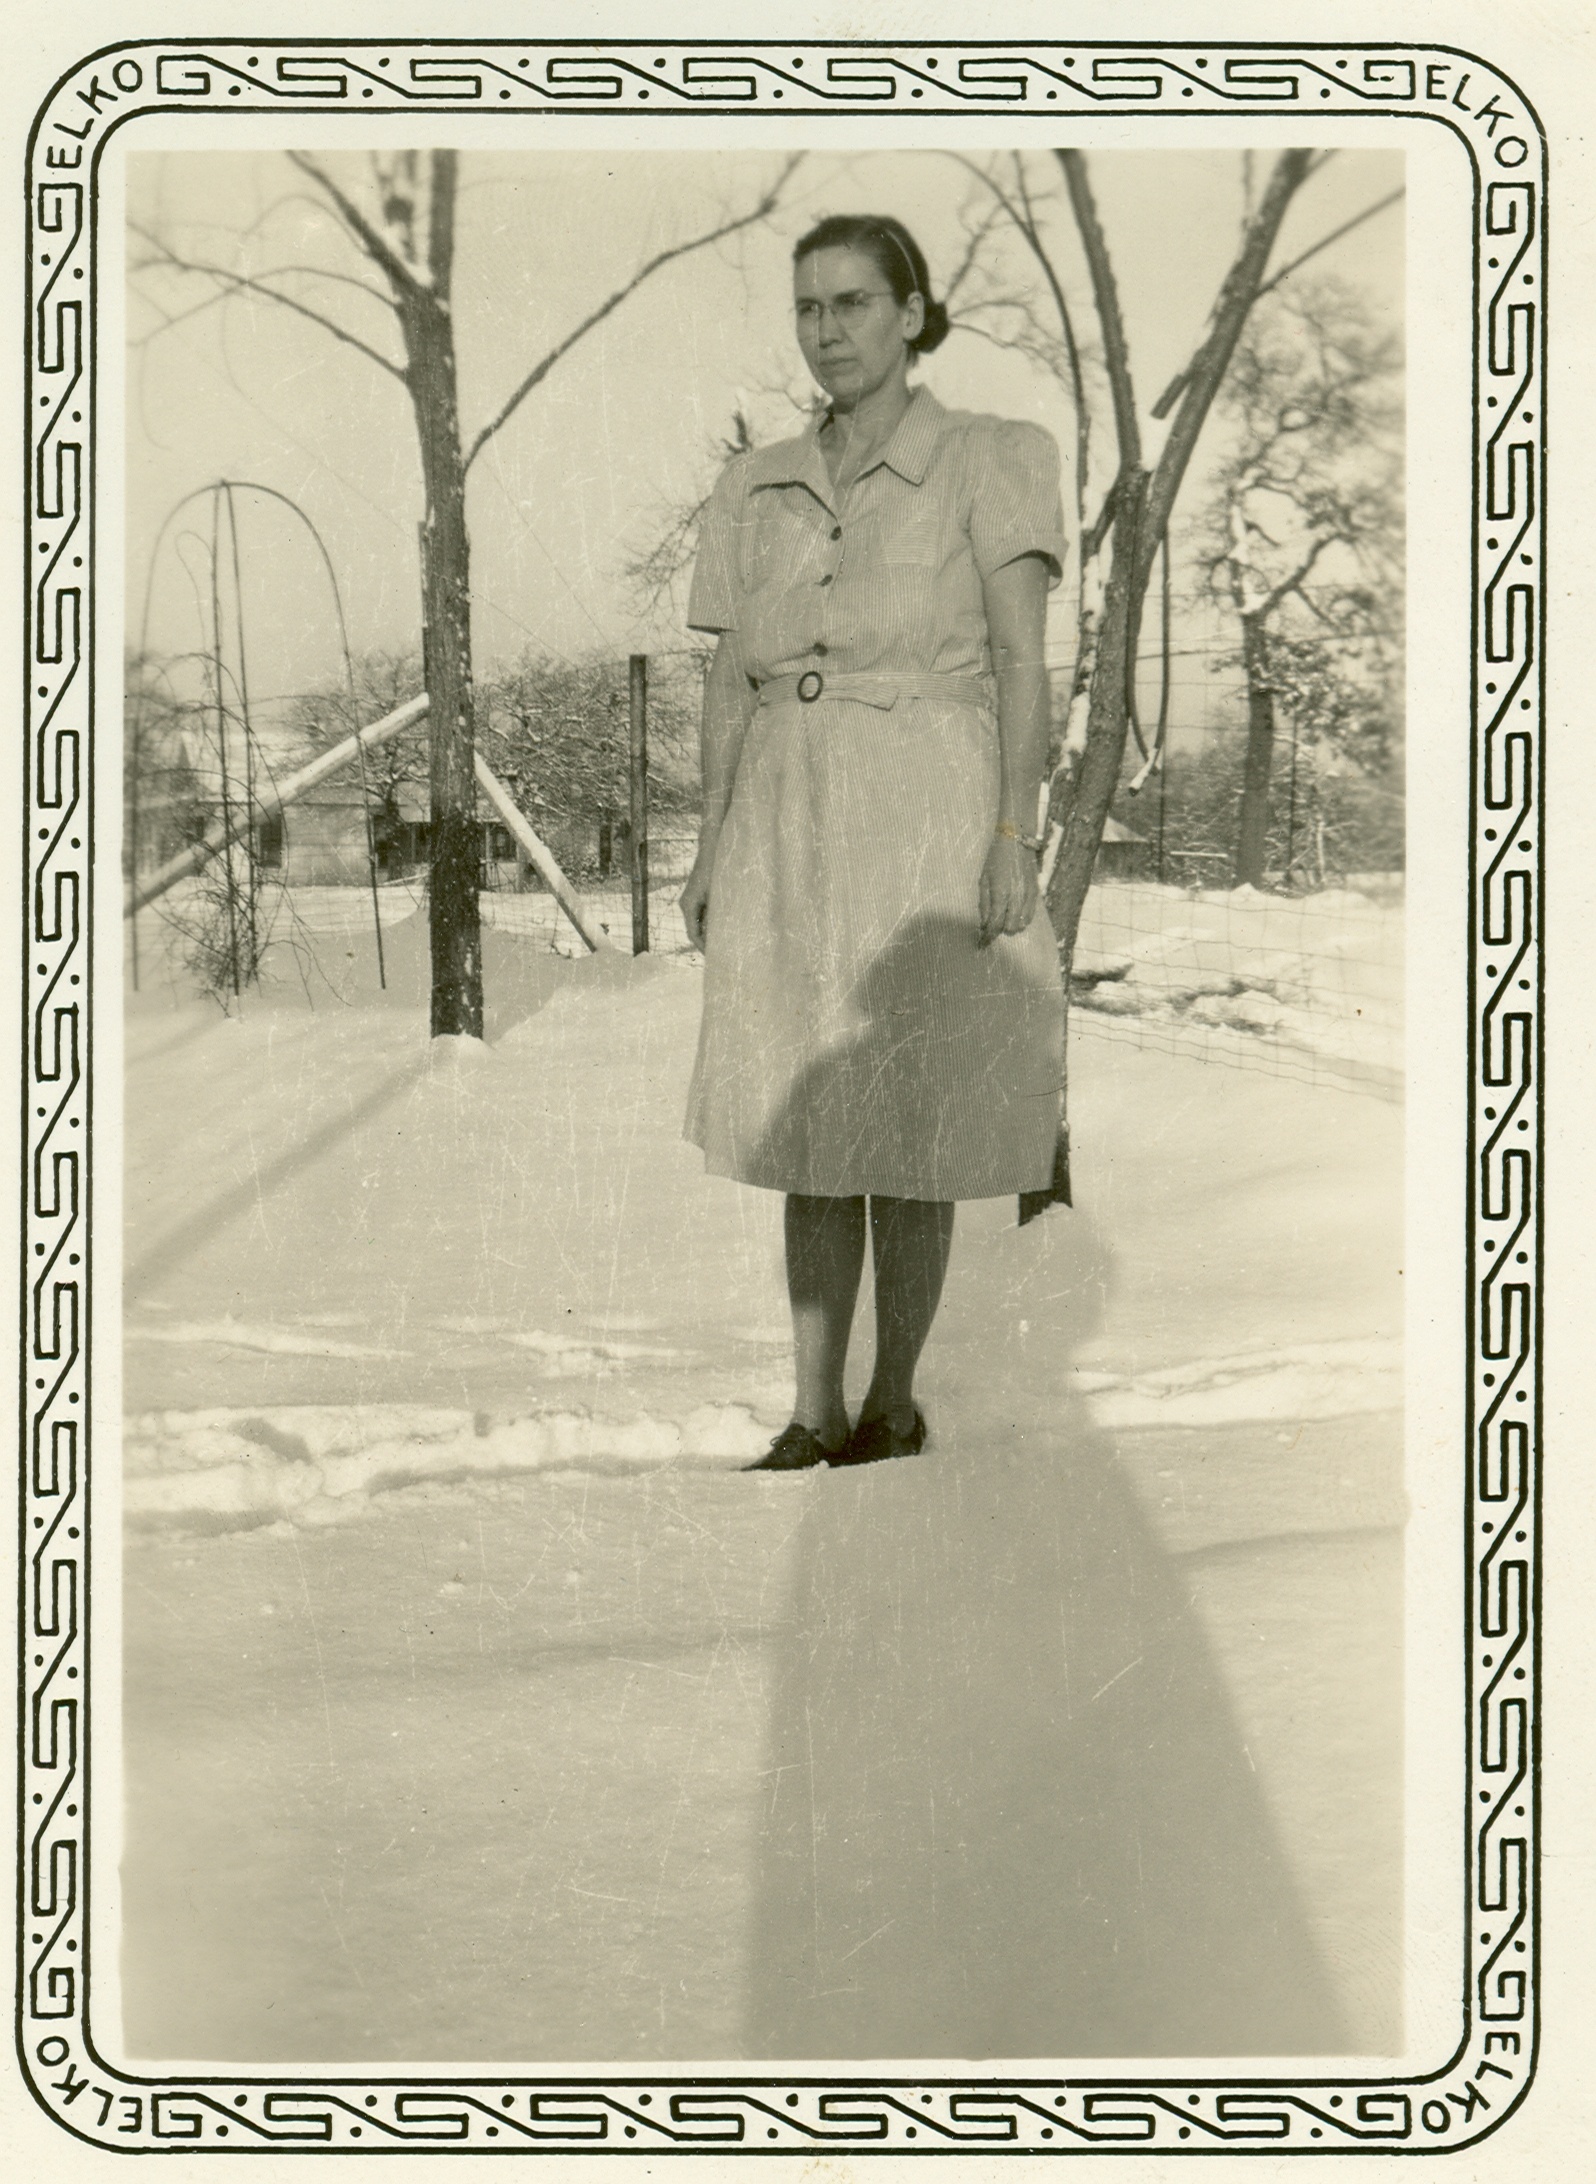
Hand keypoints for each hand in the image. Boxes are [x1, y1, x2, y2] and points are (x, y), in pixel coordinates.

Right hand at [679, 837, 717, 948]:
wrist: (712, 846)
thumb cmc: (717, 867)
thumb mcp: (720, 894)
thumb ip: (719, 914)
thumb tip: (722, 935)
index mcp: (688, 905)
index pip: (693, 934)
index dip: (703, 948)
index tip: (715, 957)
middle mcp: (685, 904)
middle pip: (694, 931)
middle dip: (706, 943)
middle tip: (722, 954)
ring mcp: (689, 900)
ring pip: (697, 923)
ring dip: (708, 933)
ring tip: (723, 943)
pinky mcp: (696, 896)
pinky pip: (700, 915)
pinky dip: (709, 923)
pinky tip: (722, 928)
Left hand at [977, 832, 1038, 947]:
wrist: (1016, 841)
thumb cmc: (995, 859)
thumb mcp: (983, 879)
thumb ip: (984, 903)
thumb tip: (984, 923)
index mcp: (1000, 894)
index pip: (994, 925)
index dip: (987, 937)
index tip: (981, 944)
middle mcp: (1016, 897)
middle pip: (1010, 928)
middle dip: (999, 931)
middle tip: (992, 927)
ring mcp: (1028, 895)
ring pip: (1022, 924)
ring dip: (1011, 925)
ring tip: (1003, 918)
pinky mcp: (1036, 892)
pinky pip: (1031, 915)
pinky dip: (1022, 918)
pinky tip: (1014, 913)